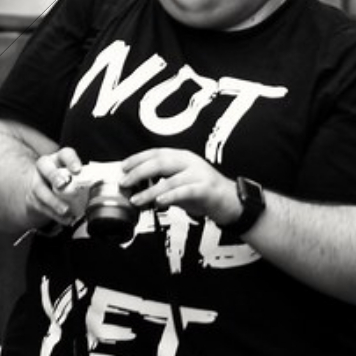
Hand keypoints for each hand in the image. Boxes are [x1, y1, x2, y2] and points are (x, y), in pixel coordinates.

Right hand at [29, 146, 86, 225]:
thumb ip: (84, 178)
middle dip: (54, 176)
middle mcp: (45, 168)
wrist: (41, 188)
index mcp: (58, 159)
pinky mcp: (33, 198)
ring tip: (65, 210)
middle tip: (62, 184)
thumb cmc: (63, 180)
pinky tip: (64, 219)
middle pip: (46, 168)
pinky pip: (42, 206)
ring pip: (41, 190)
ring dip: (53, 201)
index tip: (78, 170)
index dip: (71, 160)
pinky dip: (54, 214)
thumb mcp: (72, 175)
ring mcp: (36, 182)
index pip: (65, 154)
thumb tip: (102, 186)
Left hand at [121, 147, 238, 225]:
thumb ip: (162, 185)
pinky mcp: (206, 189)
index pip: (156, 153)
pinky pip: (185, 191)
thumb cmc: (204, 193)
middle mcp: (190, 162)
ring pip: (170, 179)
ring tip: (137, 199)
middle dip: (139, 172)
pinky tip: (159, 202)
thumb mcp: (180, 185)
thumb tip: (139, 190)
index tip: (123, 167)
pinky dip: (170, 196)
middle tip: (125, 182)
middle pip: (160, 162)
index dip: (138, 158)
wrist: (232, 202)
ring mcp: (199, 175)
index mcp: (182, 157)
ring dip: (150, 191)